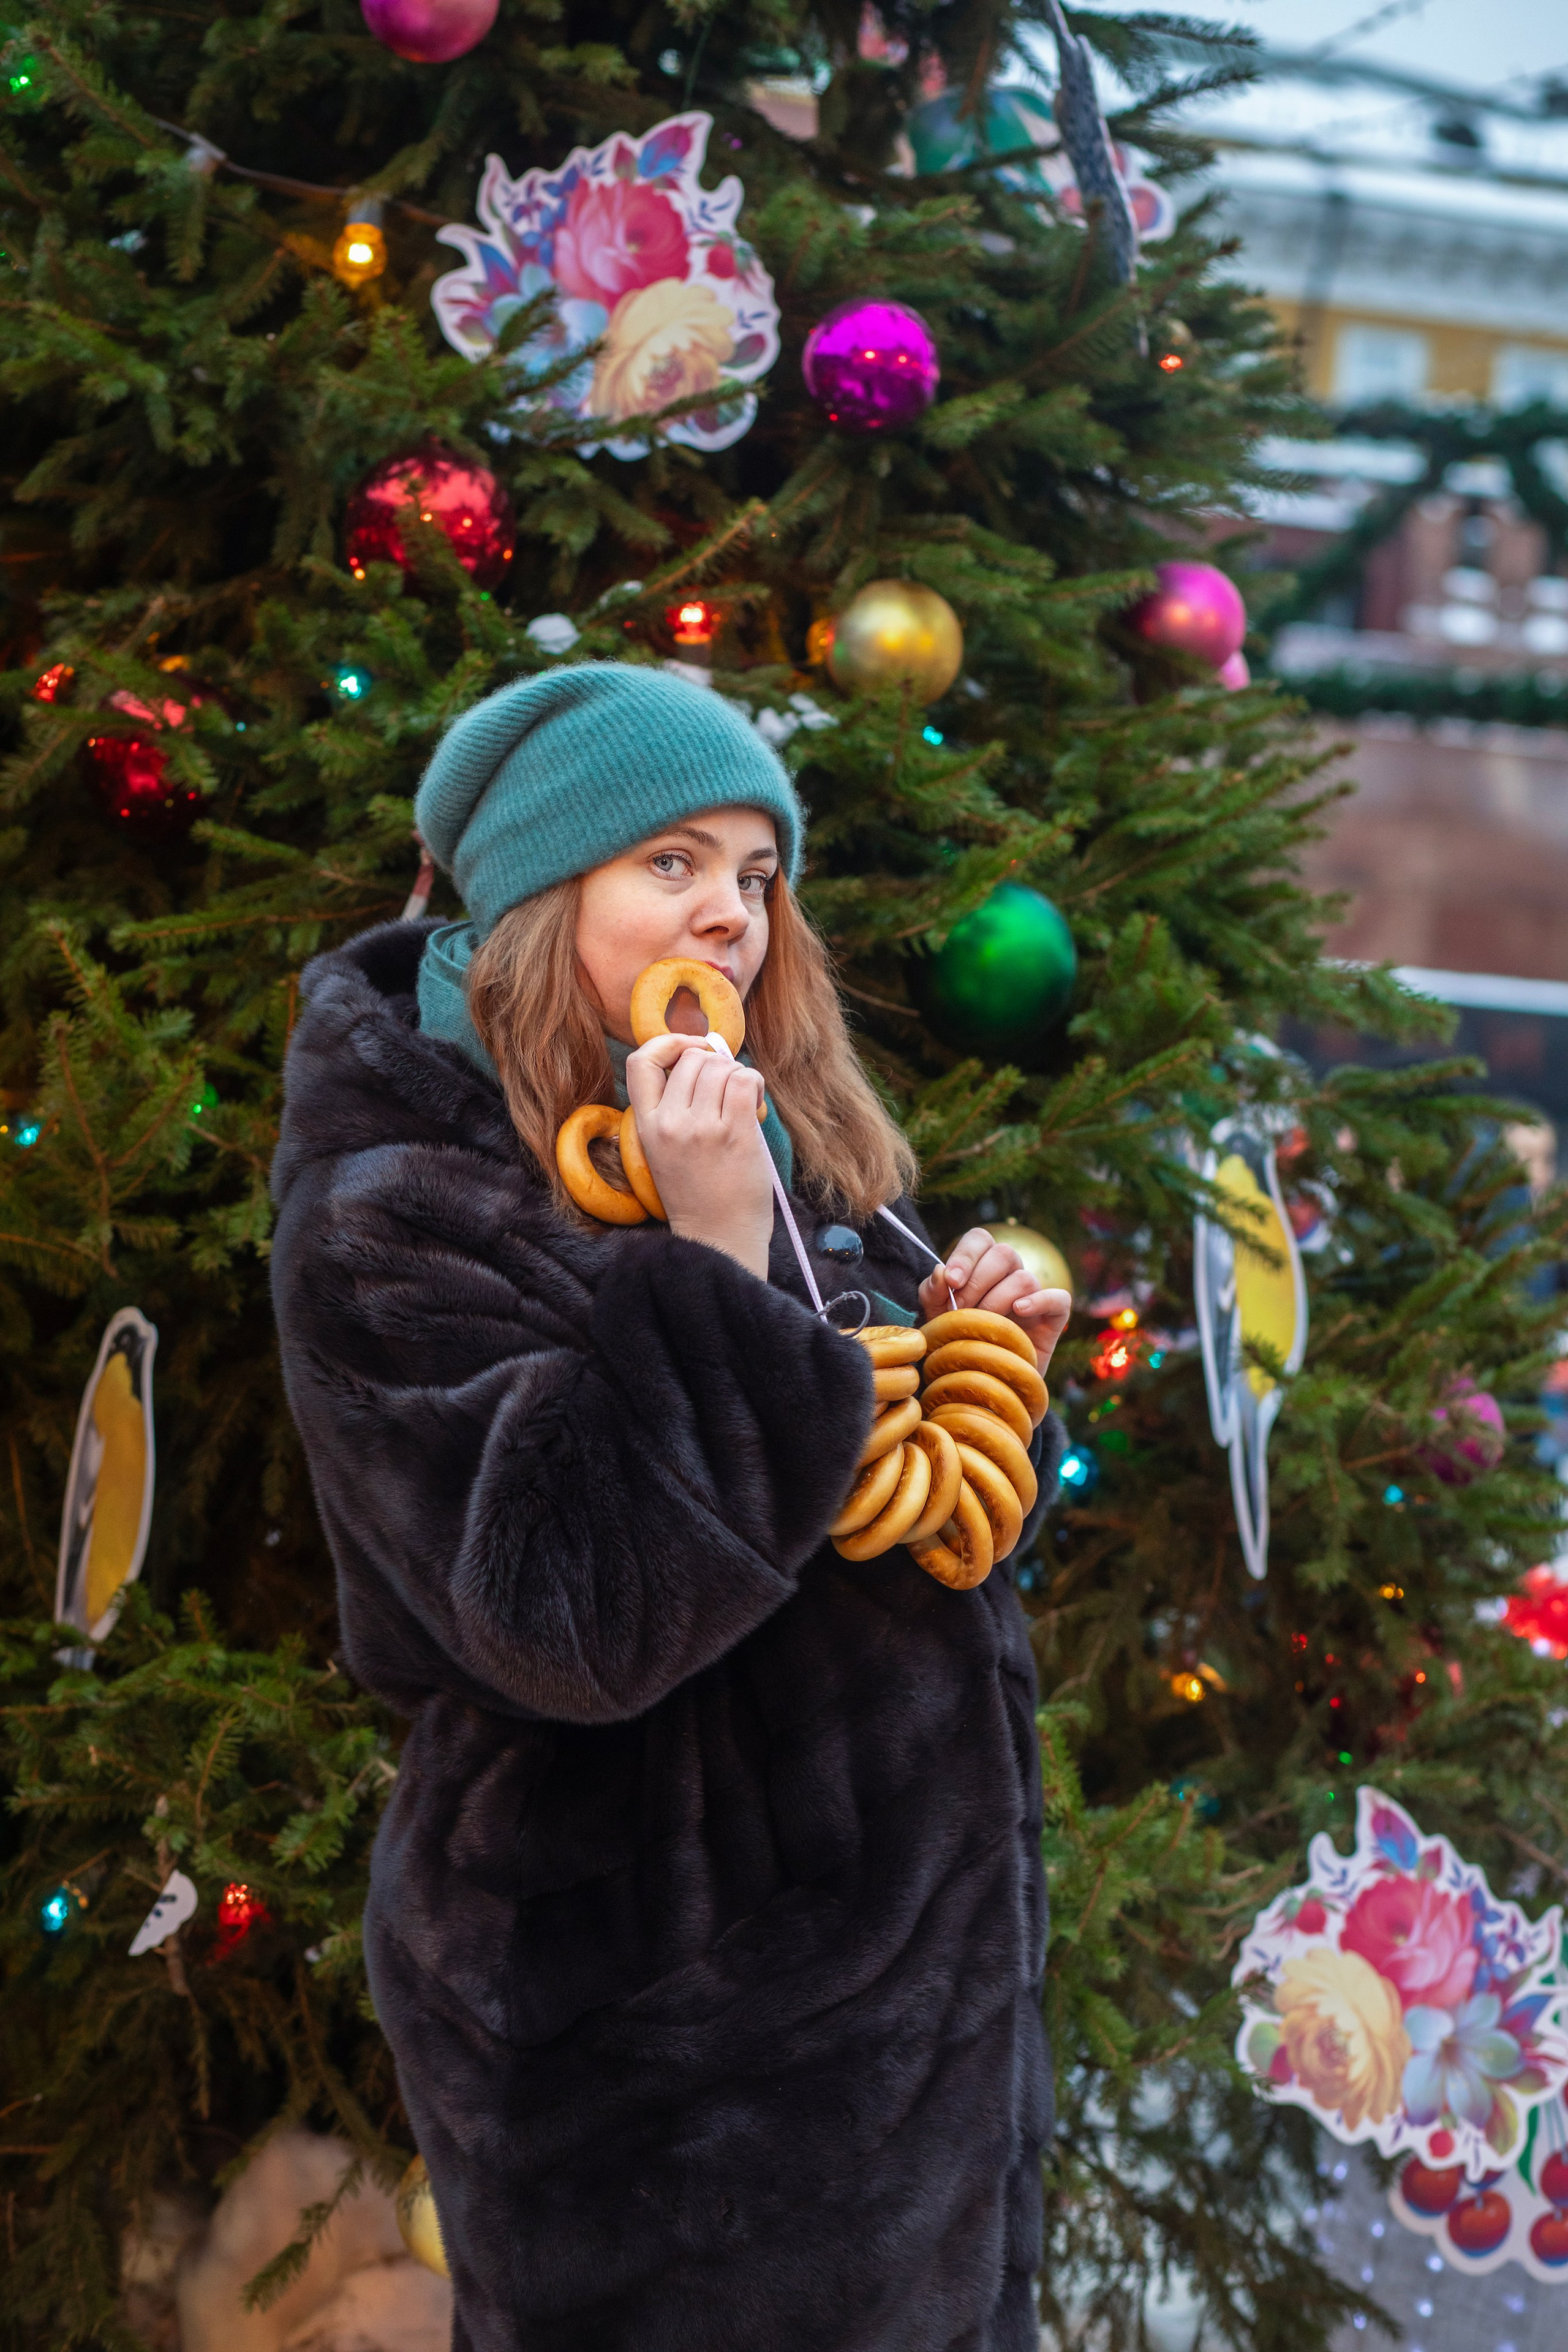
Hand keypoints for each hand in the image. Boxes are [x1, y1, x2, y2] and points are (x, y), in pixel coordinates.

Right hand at [626, 1035, 772, 1279]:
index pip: (640, 1060)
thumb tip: (706, 1052)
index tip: (689, 1053)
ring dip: (737, 1075)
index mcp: (646, 1126)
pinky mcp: (736, 1133)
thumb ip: (676, 1105)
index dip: (667, 1044)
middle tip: (725, 1093)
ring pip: (721, 1065)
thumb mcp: (665, 1149)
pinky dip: (754, 1084)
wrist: (719, 1237)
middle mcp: (670, 1123)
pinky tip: (755, 1107)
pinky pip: (745, 1080)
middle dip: (714, 1065)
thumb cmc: (699, 1193)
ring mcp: (703, 1127)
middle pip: (692, 1058)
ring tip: (741, 1103)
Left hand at [917, 1226, 1070, 1375]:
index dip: (965, 1256)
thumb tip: (941, 1271)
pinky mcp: (1053, 1317)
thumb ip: (933, 1293)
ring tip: (984, 1324)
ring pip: (1024, 1278)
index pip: (980, 1239)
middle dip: (977, 1283)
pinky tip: (1019, 1311)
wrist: (981, 1380)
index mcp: (982, 1265)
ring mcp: (1033, 1294)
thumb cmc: (959, 1341)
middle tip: (961, 1311)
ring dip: (998, 1300)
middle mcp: (1010, 1274)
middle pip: (1004, 1254)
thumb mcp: (936, 1316)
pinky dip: (1040, 1301)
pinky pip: (1059, 1298)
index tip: (952, 1281)